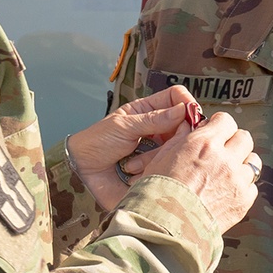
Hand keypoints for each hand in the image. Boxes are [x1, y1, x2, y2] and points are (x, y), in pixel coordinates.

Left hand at [66, 86, 203, 210]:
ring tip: (132, 164)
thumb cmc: (96, 143)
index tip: (190, 115)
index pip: (176, 98)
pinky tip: (132, 174)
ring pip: (175, 149)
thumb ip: (153, 119)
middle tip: (160, 144)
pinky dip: (150, 171)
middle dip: (173, 136)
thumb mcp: (123, 126)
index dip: (186, 104)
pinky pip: (166, 168)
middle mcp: (157, 129)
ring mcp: (157, 150)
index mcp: (148, 110)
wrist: (82, 171)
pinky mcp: (155, 169)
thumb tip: (183, 110)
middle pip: (183, 125)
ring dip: (153, 158)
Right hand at [137, 109, 258, 234]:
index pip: (226, 121)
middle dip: (234, 142)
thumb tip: (189, 128)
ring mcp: (236, 181)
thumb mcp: (161, 157)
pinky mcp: (242, 202)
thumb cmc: (156, 194)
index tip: (215, 131)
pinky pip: (252, 187)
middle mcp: (224, 158)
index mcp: (204, 143)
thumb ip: (180, 140)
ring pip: (253, 161)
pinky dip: (243, 187)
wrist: (164, 228)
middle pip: (244, 138)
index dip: (220, 125)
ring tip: (229, 172)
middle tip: (223, 150)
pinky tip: (228, 191)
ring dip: (242, 163)